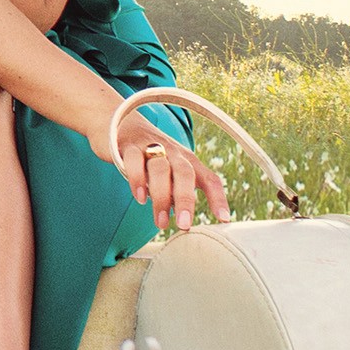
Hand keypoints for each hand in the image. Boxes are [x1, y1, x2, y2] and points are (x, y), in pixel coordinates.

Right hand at [99, 112, 231, 233]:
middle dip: (185, 200)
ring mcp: (151, 147)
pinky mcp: (129, 146)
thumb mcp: (171, 172)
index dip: (218, 198)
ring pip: (160, 169)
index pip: (209, 178)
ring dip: (161, 198)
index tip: (223, 219)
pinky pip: (135, 161)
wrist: (125, 124)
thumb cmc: (152, 157)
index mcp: (189, 162)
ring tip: (160, 222)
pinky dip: (138, 180)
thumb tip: (183, 221)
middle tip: (184, 225)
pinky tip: (140, 197)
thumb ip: (177, 192)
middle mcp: (174, 153)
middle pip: (184, 173)